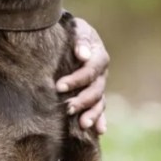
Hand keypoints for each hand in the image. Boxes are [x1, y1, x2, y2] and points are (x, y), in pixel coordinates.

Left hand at [57, 17, 109, 133]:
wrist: (69, 35)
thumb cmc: (71, 31)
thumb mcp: (77, 29)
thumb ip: (80, 40)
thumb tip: (83, 54)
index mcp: (99, 57)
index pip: (90, 71)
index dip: (76, 80)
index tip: (59, 86)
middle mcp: (101, 74)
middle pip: (96, 90)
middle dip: (82, 100)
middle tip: (68, 108)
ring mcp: (98, 86)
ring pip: (99, 103)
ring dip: (92, 114)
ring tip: (83, 125)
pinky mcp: (93, 96)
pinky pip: (99, 109)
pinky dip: (100, 120)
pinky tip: (100, 131)